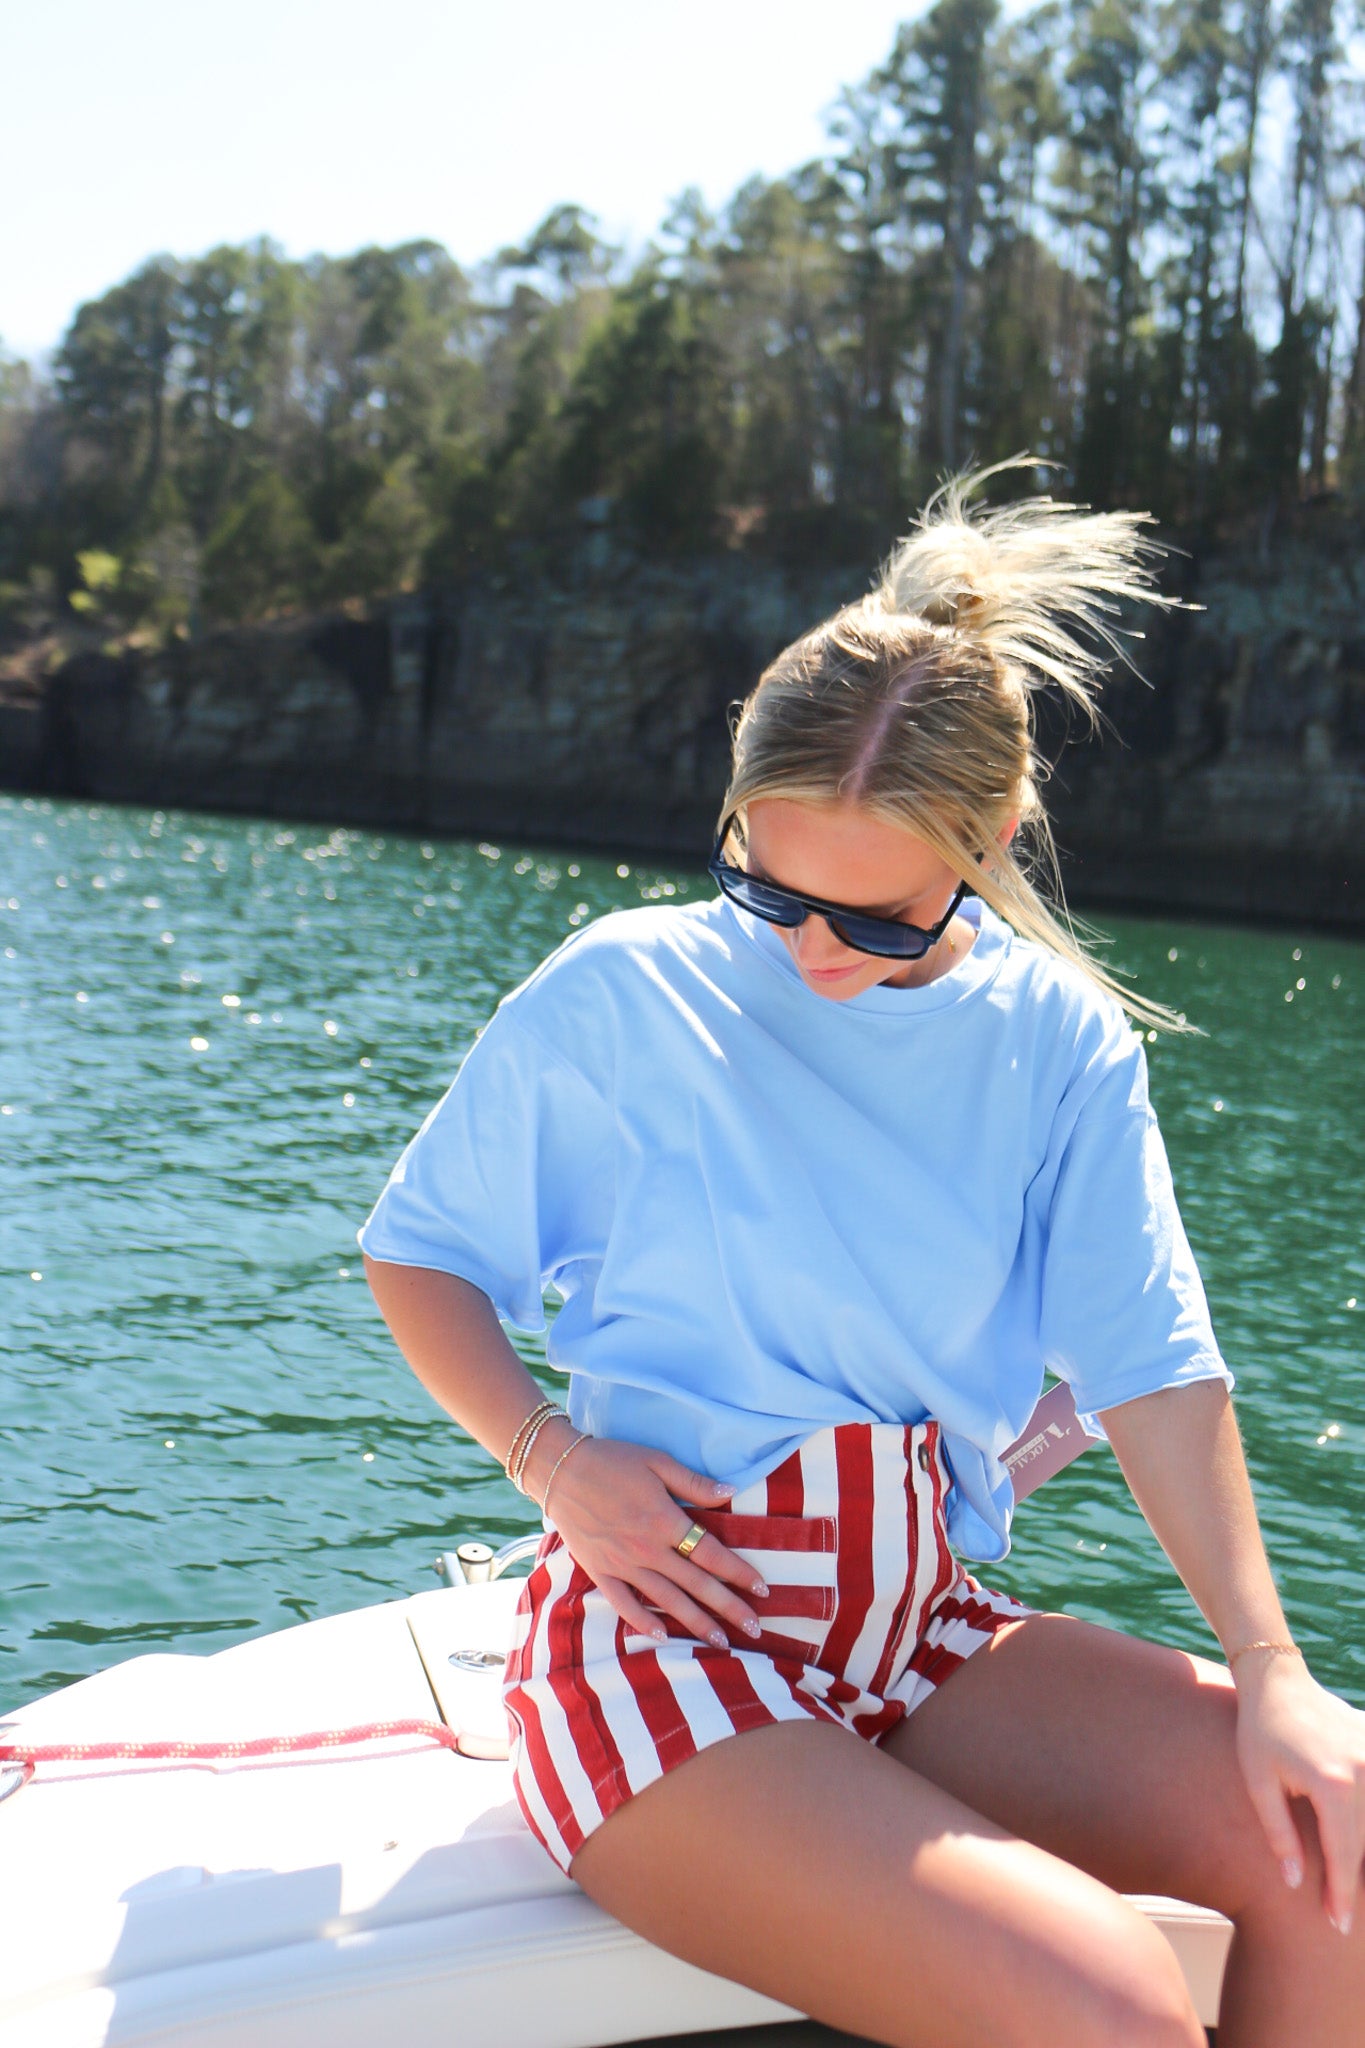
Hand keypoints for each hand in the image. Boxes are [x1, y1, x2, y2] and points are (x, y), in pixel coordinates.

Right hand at [524, 1428, 767, 1647]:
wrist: (561, 1469)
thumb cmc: (612, 1460)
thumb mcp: (657, 1462)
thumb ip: (694, 1483)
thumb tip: (731, 1491)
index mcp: (665, 1521)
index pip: (712, 1554)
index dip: (740, 1572)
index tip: (763, 1590)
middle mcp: (648, 1549)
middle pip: (697, 1585)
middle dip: (728, 1608)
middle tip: (755, 1629)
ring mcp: (623, 1564)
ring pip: (667, 1600)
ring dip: (696, 1623)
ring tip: (720, 1642)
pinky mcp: (600, 1572)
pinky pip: (624, 1604)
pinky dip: (643, 1622)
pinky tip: (663, 1637)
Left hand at [1234, 1651, 1364, 1934]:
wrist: (1278, 1680)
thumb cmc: (1260, 1731)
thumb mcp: (1259, 1783)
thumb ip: (1280, 1834)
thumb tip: (1295, 1883)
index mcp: (1334, 1785)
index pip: (1344, 1854)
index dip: (1341, 1894)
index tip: (1338, 1925)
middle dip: (1354, 1880)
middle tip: (1339, 1916)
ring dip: (1362, 1851)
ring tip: (1348, 1883)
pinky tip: (1356, 1841)